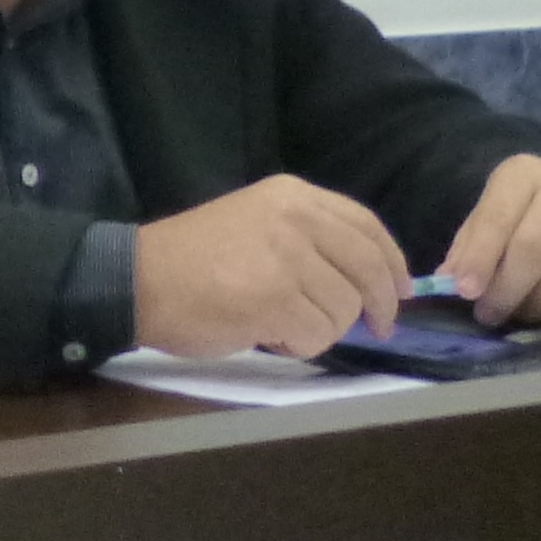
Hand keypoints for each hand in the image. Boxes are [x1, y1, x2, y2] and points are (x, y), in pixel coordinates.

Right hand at [131, 175, 409, 358]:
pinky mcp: (274, 298)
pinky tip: (266, 333)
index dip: (393, 262)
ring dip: (322, 329)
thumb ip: (309, 240)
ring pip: (343, 308)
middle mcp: (296, 218)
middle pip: (368, 267)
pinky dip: (299, 345)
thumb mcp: (257, 223)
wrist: (138, 280)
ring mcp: (286, 258)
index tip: (402, 290)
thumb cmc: (193, 259)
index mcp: (293, 196)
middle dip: (381, 304)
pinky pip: (316, 335)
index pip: (367, 226)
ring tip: (281, 323)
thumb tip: (364, 283)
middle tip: (379, 328)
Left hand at [429, 155, 540, 325]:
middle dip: (506, 291)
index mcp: (526, 174)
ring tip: (518, 312)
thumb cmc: (519, 215)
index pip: (498, 218)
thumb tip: (448, 283)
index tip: (465, 291)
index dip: (480, 258)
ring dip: (536, 308)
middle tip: (488, 314)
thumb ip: (466, 250)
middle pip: (535, 249)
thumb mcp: (487, 219)